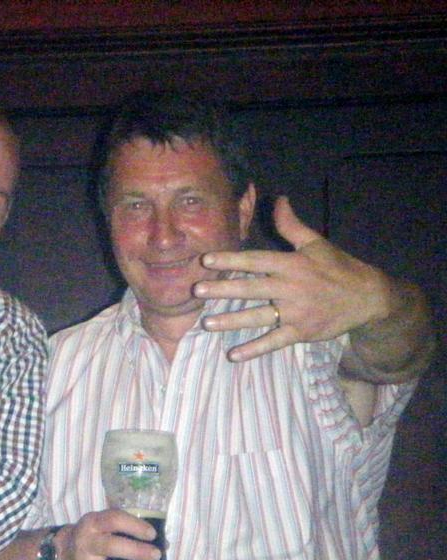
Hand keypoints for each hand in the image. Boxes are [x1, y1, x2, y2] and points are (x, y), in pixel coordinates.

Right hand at [55, 510, 161, 559]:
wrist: (63, 555)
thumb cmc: (92, 536)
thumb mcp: (100, 524)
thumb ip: (124, 527)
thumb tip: (160, 537)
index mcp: (93, 522)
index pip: (113, 519)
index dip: (134, 525)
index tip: (152, 533)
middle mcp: (87, 542)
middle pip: (111, 546)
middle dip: (136, 551)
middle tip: (157, 554)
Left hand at [193, 196, 389, 361]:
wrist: (368, 298)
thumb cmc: (337, 268)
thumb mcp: (316, 243)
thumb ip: (292, 225)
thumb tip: (277, 199)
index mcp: (292, 264)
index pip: (256, 260)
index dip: (230, 260)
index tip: (206, 260)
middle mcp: (291, 288)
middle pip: (251, 288)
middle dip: (223, 289)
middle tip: (197, 290)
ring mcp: (296, 312)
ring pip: (258, 316)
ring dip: (232, 320)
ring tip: (207, 323)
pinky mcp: (301, 332)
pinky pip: (274, 342)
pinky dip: (254, 350)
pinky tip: (233, 355)